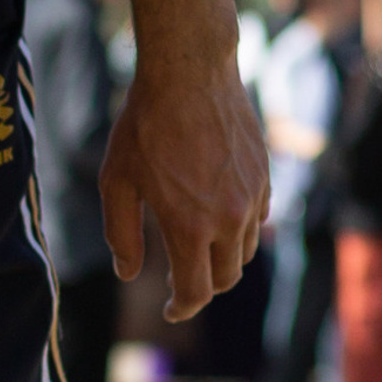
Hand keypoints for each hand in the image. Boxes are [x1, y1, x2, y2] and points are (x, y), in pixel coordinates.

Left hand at [100, 53, 268, 322]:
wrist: (190, 72)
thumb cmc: (144, 126)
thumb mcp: (117, 182)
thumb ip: (122, 234)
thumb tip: (128, 274)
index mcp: (189, 226)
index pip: (196, 291)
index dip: (182, 308)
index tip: (170, 310)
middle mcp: (228, 217)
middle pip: (226, 278)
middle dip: (203, 287)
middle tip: (181, 282)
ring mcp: (252, 196)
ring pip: (245, 250)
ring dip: (223, 259)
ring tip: (196, 248)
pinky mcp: (265, 175)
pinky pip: (258, 218)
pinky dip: (240, 228)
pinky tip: (218, 215)